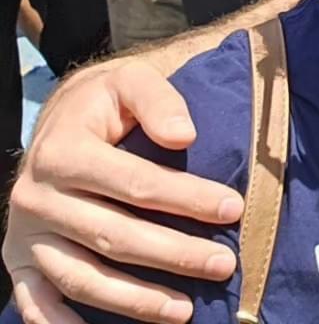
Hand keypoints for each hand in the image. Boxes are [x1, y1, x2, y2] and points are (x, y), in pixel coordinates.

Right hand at [3, 63, 241, 323]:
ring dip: (134, 300)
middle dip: (175, 254)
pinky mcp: (18, 260)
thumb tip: (185, 136)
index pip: (137, 184)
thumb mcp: (129, 81)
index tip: (232, 208)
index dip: (187, 198)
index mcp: (64, 152)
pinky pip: (36, 301)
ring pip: (83, 277)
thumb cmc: (103, 103)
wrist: (56, 118)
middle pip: (115, 237)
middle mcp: (38, 198)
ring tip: (184, 310)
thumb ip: (158, 101)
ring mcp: (26, 235)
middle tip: (223, 265)